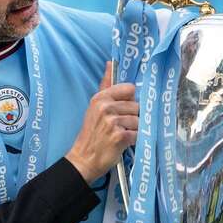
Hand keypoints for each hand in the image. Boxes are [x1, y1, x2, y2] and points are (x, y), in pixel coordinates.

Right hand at [66, 62, 138, 183]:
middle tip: (121, 126)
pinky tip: (124, 142)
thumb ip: (105, 85)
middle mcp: (106, 107)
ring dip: (134, 130)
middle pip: (137, 106)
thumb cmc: (91, 133)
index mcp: (100, 98)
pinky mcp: (120, 136)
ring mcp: (113, 122)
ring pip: (139, 120)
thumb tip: (111, 63)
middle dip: (133, 117)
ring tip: (122, 135)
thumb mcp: (94, 106)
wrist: (83, 159)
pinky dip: (135, 140)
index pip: (129, 89)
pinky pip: (139, 133)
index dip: (131, 100)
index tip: (125, 109)